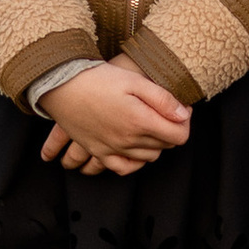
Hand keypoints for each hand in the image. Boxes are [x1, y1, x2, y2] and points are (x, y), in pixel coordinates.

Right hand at [39, 61, 191, 173]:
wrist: (63, 86)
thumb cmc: (99, 79)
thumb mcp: (135, 81)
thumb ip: (163, 99)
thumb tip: (184, 115)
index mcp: (140, 122)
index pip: (179, 136)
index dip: (185, 122)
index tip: (181, 110)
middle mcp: (127, 141)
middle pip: (165, 146)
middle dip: (171, 130)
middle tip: (167, 112)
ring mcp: (112, 149)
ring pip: (147, 157)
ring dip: (155, 143)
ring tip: (151, 124)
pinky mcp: (98, 151)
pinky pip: (123, 168)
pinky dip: (134, 161)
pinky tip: (135, 148)